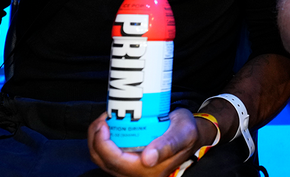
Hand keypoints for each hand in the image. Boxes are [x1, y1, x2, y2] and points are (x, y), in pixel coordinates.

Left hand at [88, 109, 207, 176]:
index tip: (103, 124)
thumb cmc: (188, 132)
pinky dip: (103, 142)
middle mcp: (138, 175)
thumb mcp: (182, 133)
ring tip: (103, 120)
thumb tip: (147, 159)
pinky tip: (109, 126)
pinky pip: (109, 156)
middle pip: (105, 162)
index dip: (103, 145)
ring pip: (104, 160)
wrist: (193, 134)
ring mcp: (132, 170)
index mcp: (149, 171)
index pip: (116, 162)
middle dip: (96, 140)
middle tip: (102, 118)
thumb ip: (168, 145)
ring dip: (97, 141)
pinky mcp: (130, 162)